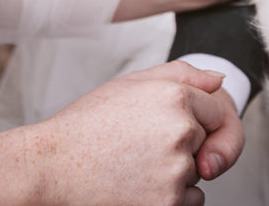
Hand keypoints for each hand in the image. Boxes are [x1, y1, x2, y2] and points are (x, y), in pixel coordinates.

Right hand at [32, 61, 244, 204]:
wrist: (48, 168)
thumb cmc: (87, 125)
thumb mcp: (131, 84)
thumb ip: (183, 75)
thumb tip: (219, 81)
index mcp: (176, 97)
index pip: (216, 110)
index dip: (193, 119)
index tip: (163, 127)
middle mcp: (181, 131)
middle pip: (205, 142)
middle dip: (183, 145)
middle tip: (139, 146)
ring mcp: (175, 170)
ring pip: (197, 172)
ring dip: (176, 172)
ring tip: (133, 165)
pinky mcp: (167, 203)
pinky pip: (191, 200)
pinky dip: (171, 197)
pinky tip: (137, 186)